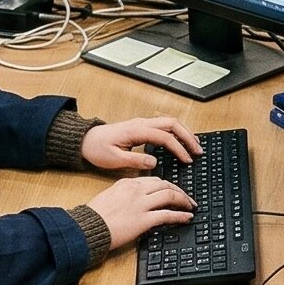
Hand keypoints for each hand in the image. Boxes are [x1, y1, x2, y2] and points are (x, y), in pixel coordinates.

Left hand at [82, 117, 202, 172]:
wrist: (85, 140)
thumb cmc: (97, 149)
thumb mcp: (113, 159)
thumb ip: (135, 160)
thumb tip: (154, 162)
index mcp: (136, 130)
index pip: (165, 137)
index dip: (178, 148)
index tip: (187, 160)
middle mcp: (141, 123)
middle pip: (172, 124)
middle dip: (188, 136)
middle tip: (198, 151)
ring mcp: (142, 123)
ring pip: (170, 122)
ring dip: (184, 133)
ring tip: (195, 146)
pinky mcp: (141, 127)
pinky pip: (164, 126)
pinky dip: (176, 132)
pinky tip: (181, 142)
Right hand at [89, 177, 194, 249]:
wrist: (87, 227)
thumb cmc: (94, 216)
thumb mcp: (110, 197)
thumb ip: (126, 195)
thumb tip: (139, 201)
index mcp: (127, 183)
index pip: (154, 180)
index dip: (167, 186)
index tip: (173, 191)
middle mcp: (136, 190)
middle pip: (165, 185)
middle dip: (180, 191)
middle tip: (188, 198)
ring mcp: (141, 204)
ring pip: (170, 196)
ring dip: (184, 201)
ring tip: (191, 206)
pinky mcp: (143, 220)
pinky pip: (168, 215)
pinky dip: (180, 216)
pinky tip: (187, 218)